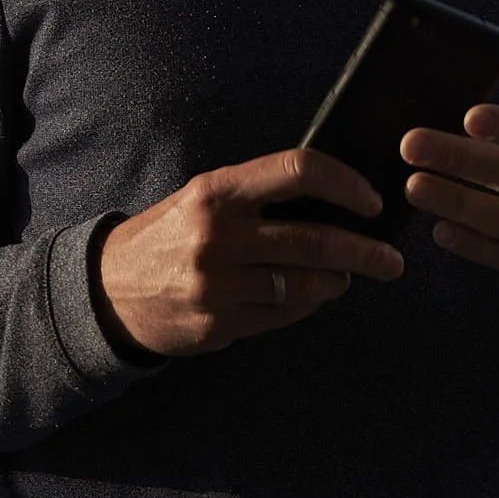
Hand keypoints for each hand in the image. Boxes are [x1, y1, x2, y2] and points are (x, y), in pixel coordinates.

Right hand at [93, 148, 406, 356]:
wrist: (106, 289)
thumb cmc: (168, 235)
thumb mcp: (202, 199)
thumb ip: (258, 196)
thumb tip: (335, 202)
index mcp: (216, 192)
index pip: (297, 172)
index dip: (345, 184)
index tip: (371, 202)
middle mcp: (217, 236)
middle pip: (315, 239)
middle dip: (366, 251)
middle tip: (392, 259)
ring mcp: (218, 285)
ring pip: (307, 284)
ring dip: (339, 280)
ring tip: (348, 276)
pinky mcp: (219, 325)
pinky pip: (284, 315)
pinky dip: (308, 305)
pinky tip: (312, 296)